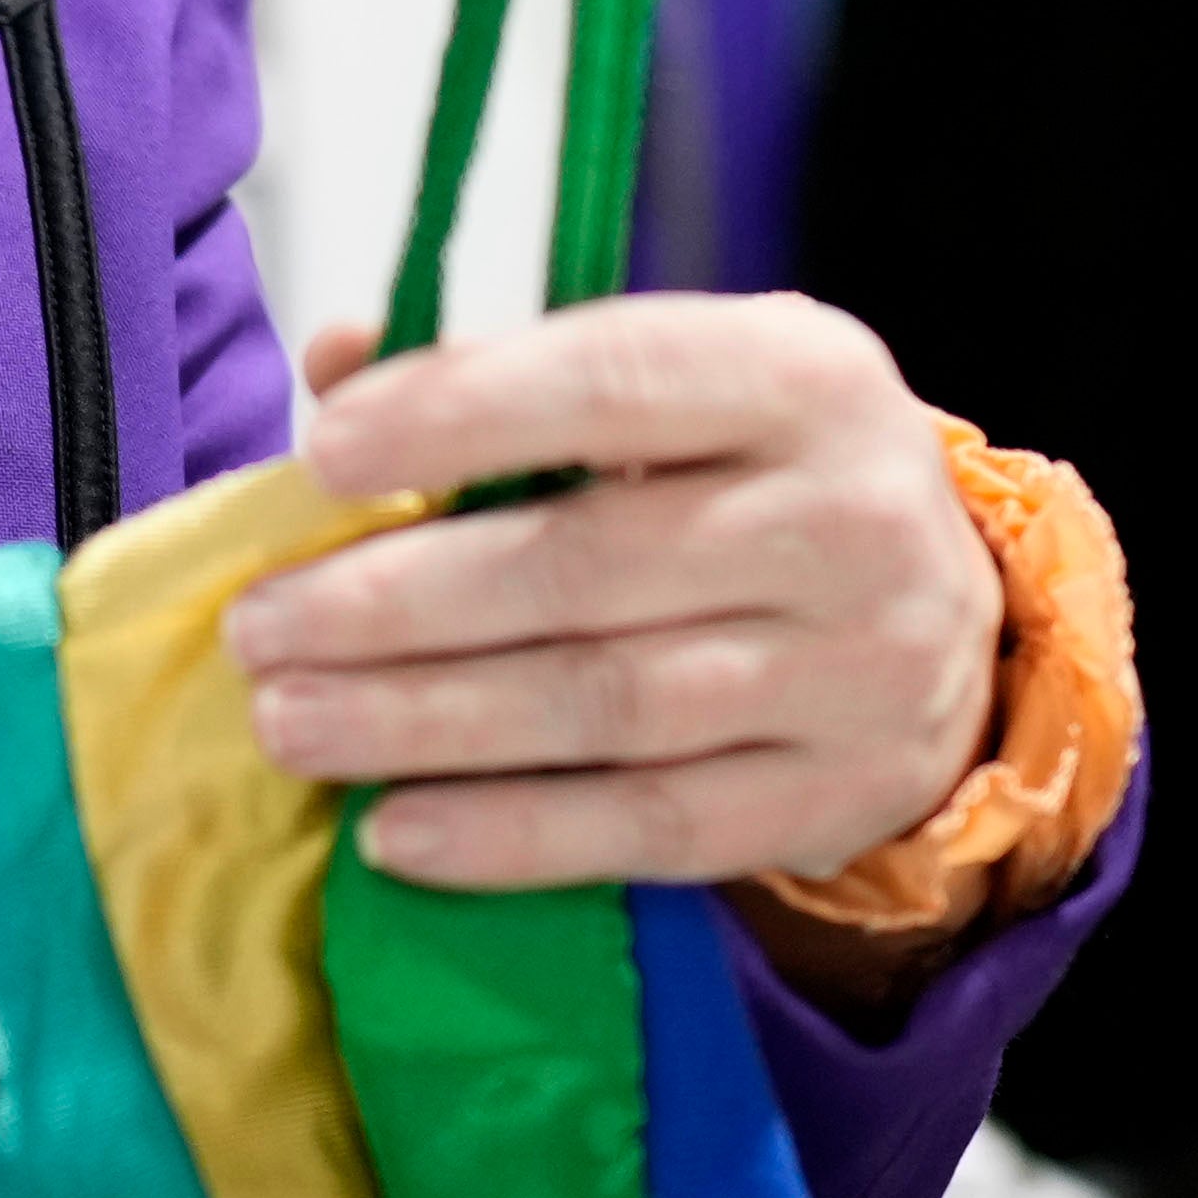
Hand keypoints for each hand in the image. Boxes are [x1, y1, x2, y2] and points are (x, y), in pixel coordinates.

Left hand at [229, 294, 996, 893]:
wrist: (940, 606)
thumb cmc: (743, 471)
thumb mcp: (662, 381)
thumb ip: (497, 364)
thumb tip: (337, 362)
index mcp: (800, 375)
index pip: (615, 379)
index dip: (460, 415)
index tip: (321, 454)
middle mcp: (851, 519)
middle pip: (588, 567)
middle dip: (397, 605)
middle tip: (257, 629)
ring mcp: (861, 670)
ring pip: (608, 704)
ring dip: (426, 723)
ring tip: (289, 725)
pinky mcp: (841, 796)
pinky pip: (655, 824)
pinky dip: (515, 836)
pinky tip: (397, 832)